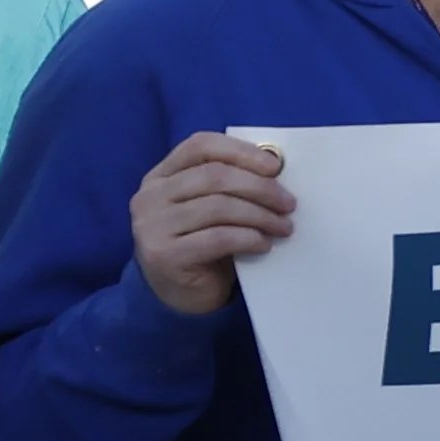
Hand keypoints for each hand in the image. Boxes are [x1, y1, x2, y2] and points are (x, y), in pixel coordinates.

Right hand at [133, 130, 295, 316]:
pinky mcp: (164, 255)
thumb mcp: (212, 207)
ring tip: (283, 226)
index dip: (241, 151)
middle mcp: (149, 197)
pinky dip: (249, 238)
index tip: (276, 167)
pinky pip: (218, 238)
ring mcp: (152, 226)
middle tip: (289, 204)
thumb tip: (276, 166)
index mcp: (161, 176)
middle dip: (260, 188)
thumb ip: (230, 184)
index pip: (200, 146)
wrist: (179, 294)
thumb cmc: (203, 243)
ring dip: (260, 215)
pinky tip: (263, 244)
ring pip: (219, 207)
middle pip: (214, 176)